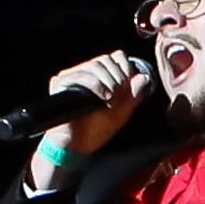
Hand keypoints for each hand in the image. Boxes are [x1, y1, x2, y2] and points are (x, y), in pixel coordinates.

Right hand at [37, 51, 149, 167]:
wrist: (77, 146)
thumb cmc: (96, 130)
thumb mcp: (122, 113)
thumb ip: (133, 95)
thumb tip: (144, 77)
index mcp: (99, 76)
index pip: (115, 57)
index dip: (125, 67)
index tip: (130, 85)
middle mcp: (84, 73)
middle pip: (105, 59)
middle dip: (118, 78)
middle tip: (119, 97)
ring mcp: (70, 76)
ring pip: (94, 65)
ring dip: (109, 82)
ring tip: (111, 101)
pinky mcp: (59, 83)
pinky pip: (80, 75)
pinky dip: (95, 84)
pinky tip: (103, 98)